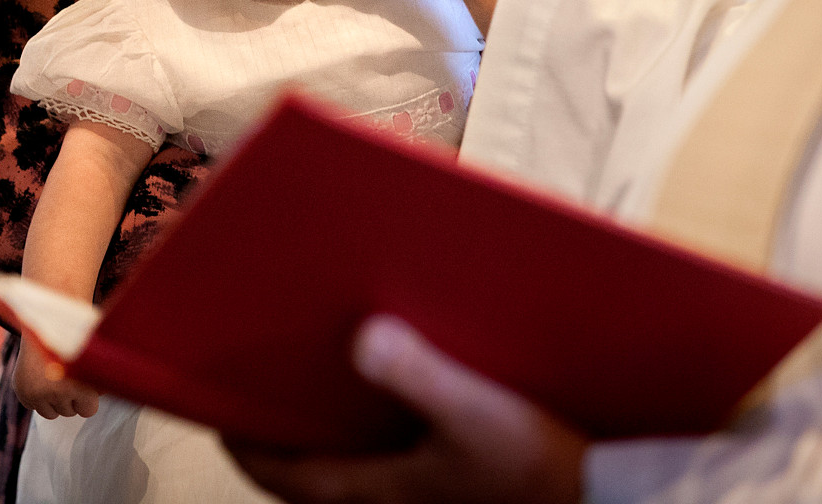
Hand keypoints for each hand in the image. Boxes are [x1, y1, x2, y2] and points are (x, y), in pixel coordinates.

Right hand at [12, 337, 102, 419]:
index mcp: (79, 384)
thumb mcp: (95, 362)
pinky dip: (36, 397)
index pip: (88, 410)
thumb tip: (98, 403)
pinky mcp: (21, 389)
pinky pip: (32, 406)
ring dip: (54, 400)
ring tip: (55, 377)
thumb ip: (100, 386)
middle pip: (69, 412)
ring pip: (50, 413)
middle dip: (70, 398)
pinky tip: (40, 378)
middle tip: (67, 375)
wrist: (48, 319)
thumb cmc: (75, 341)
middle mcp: (56, 391)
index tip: (85, 383)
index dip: (88, 397)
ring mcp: (36, 392)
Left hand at [225, 317, 585, 503]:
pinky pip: (388, 454)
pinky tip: (387, 376)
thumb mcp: (480, 416)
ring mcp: (419, 494)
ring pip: (349, 461)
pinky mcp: (450, 481)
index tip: (214, 399)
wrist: (608, 503)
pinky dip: (373, 422)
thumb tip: (363, 335)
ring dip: (328, 422)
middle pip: (309, 468)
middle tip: (261, 375)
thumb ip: (419, 375)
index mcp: (379, 491)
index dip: (241, 439)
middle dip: (281, 425)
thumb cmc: (544, 471)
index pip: (281, 473)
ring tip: (317, 365)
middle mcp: (389, 498)